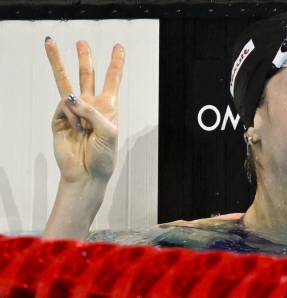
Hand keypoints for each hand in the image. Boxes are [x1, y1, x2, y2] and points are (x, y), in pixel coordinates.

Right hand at [45, 38, 124, 181]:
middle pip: (86, 76)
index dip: (115, 63)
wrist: (87, 174)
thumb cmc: (104, 156)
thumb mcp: (109, 132)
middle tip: (81, 42)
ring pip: (65, 83)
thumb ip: (92, 112)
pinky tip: (76, 130)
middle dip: (84, 58)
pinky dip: (70, 117)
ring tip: (50, 43)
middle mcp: (91, 106)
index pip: (112, 80)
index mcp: (108, 107)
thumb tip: (70, 98)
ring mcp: (74, 112)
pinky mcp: (59, 120)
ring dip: (58, 62)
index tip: (119, 47)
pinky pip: (63, 108)